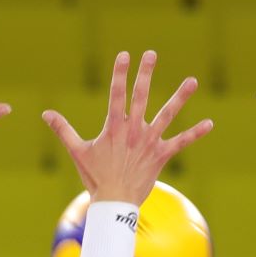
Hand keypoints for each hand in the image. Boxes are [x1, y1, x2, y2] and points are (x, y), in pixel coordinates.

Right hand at [44, 51, 209, 204]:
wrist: (114, 202)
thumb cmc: (95, 177)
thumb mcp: (78, 151)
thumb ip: (63, 130)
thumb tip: (45, 113)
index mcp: (114, 127)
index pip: (116, 94)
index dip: (120, 73)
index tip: (125, 55)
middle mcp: (133, 130)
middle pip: (141, 97)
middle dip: (145, 74)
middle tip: (151, 54)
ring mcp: (149, 142)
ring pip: (168, 115)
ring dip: (180, 97)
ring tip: (192, 81)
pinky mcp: (161, 155)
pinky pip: (181, 142)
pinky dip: (195, 134)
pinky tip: (210, 124)